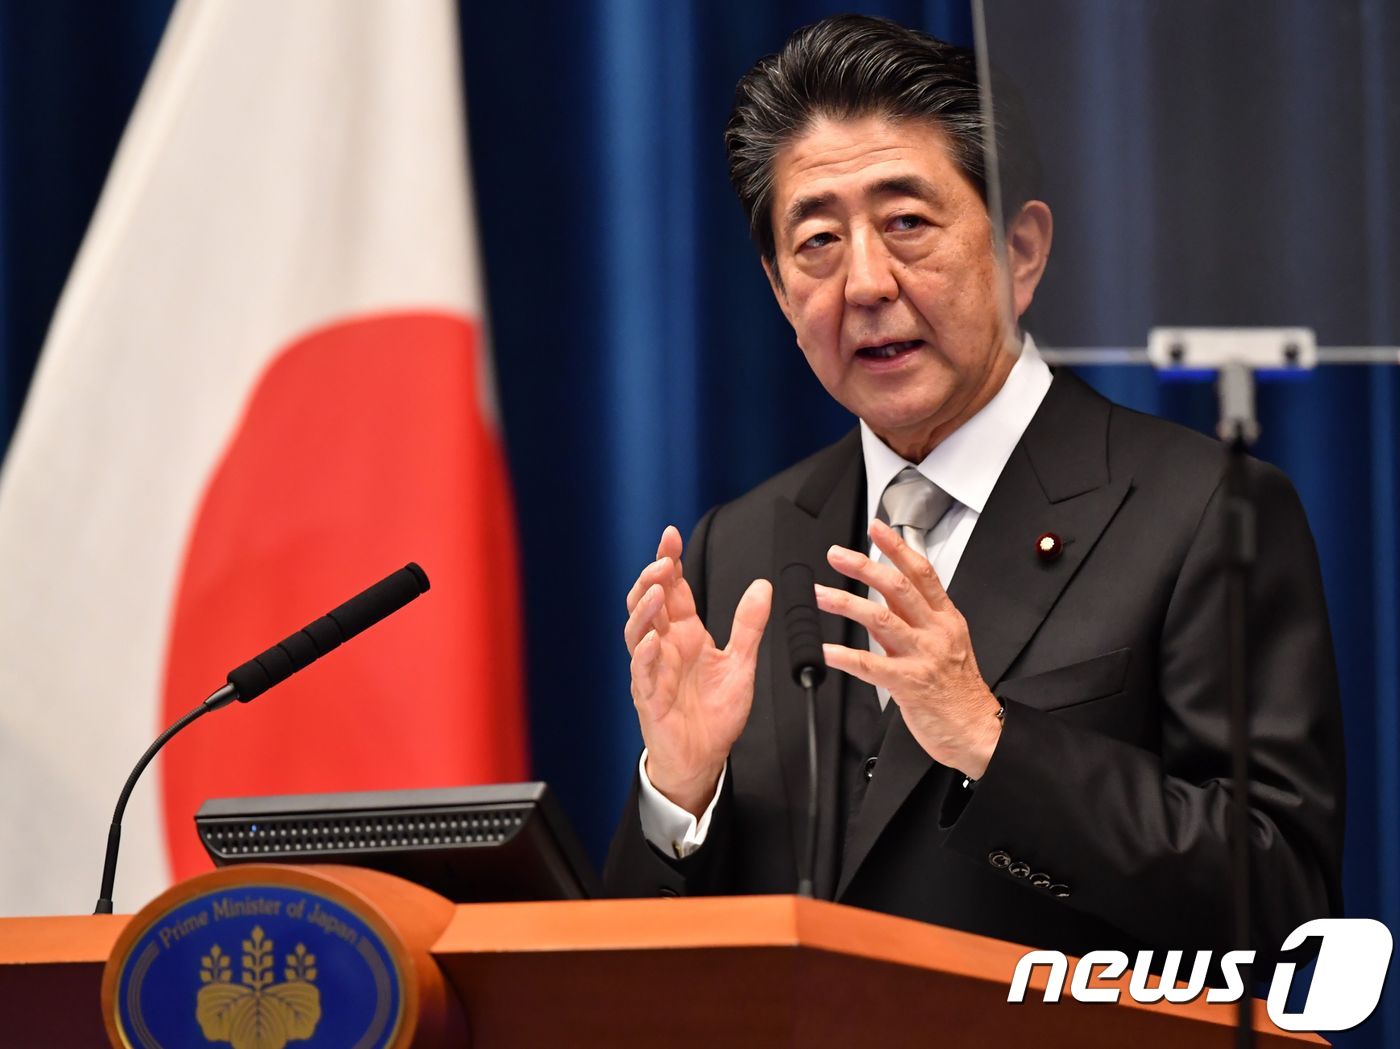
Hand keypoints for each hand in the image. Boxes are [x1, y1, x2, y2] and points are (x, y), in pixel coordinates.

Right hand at [623, 525, 771, 816]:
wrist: (705, 757)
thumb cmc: (715, 713)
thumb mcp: (741, 663)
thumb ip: (749, 625)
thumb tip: (762, 586)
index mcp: (685, 634)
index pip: (673, 590)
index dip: (669, 562)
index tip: (671, 536)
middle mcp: (665, 647)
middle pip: (648, 603)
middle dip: (651, 579)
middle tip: (663, 561)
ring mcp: (653, 670)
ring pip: (637, 632)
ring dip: (644, 610)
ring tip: (655, 592)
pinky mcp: (650, 697)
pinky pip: (643, 672)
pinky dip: (646, 655)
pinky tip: (653, 640)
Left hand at [815, 519, 1001, 778]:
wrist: (979, 730)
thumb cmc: (959, 690)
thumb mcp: (945, 644)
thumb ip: (913, 619)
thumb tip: (881, 598)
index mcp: (945, 618)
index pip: (921, 572)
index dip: (898, 547)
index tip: (877, 528)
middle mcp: (935, 632)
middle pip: (898, 588)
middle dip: (864, 567)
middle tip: (837, 555)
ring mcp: (923, 656)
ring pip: (881, 620)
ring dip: (846, 604)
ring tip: (820, 595)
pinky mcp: (910, 684)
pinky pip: (872, 666)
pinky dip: (846, 657)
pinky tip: (827, 651)